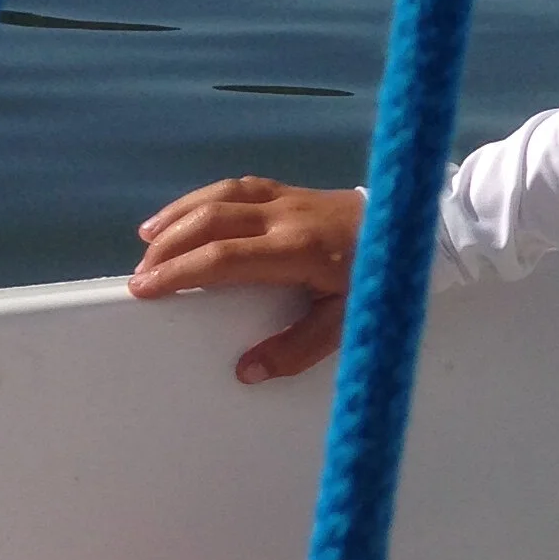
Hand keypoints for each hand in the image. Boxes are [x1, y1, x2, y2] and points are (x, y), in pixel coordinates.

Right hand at [128, 176, 365, 381]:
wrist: (418, 227)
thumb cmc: (382, 278)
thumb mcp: (348, 323)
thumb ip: (298, 349)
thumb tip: (247, 372)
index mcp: (297, 250)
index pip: (222, 258)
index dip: (178, 271)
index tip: (144, 288)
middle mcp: (286, 217)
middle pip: (210, 220)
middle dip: (167, 246)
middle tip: (140, 275)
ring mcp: (288, 198)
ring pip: (221, 195)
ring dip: (178, 215)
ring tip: (147, 239)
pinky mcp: (292, 190)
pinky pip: (239, 187)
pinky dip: (205, 198)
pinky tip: (188, 214)